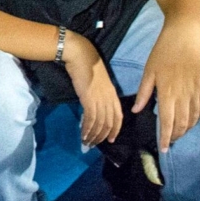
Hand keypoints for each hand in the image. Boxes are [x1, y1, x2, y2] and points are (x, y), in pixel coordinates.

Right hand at [63, 32, 122, 147]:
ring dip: (93, 135)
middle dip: (102, 136)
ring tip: (87, 142)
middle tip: (94, 144)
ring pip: (100, 124)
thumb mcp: (98, 82)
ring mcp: (100, 100)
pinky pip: (90, 119)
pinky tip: (82, 134)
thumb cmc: (88, 66)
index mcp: (113, 95)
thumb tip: (95, 106)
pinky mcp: (89, 100)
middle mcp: (109, 99)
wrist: (81, 56)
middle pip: (109, 123)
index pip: (118, 117)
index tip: (110, 139)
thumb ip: (100, 95)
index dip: (115, 129)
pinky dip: (87, 129)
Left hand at [134, 23, 199, 152]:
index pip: (167, 122)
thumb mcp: (148, 71)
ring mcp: (197, 91)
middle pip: (182, 124)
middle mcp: (184, 96)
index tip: (163, 148)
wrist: (184, 36)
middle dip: (175, 135)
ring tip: (178, 132)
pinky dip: (199, 117)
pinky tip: (193, 119)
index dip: (165, 137)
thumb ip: (144, 93)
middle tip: (169, 141)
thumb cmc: (162, 52)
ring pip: (194, 118)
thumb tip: (137, 110)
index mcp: (168, 93)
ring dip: (186, 128)